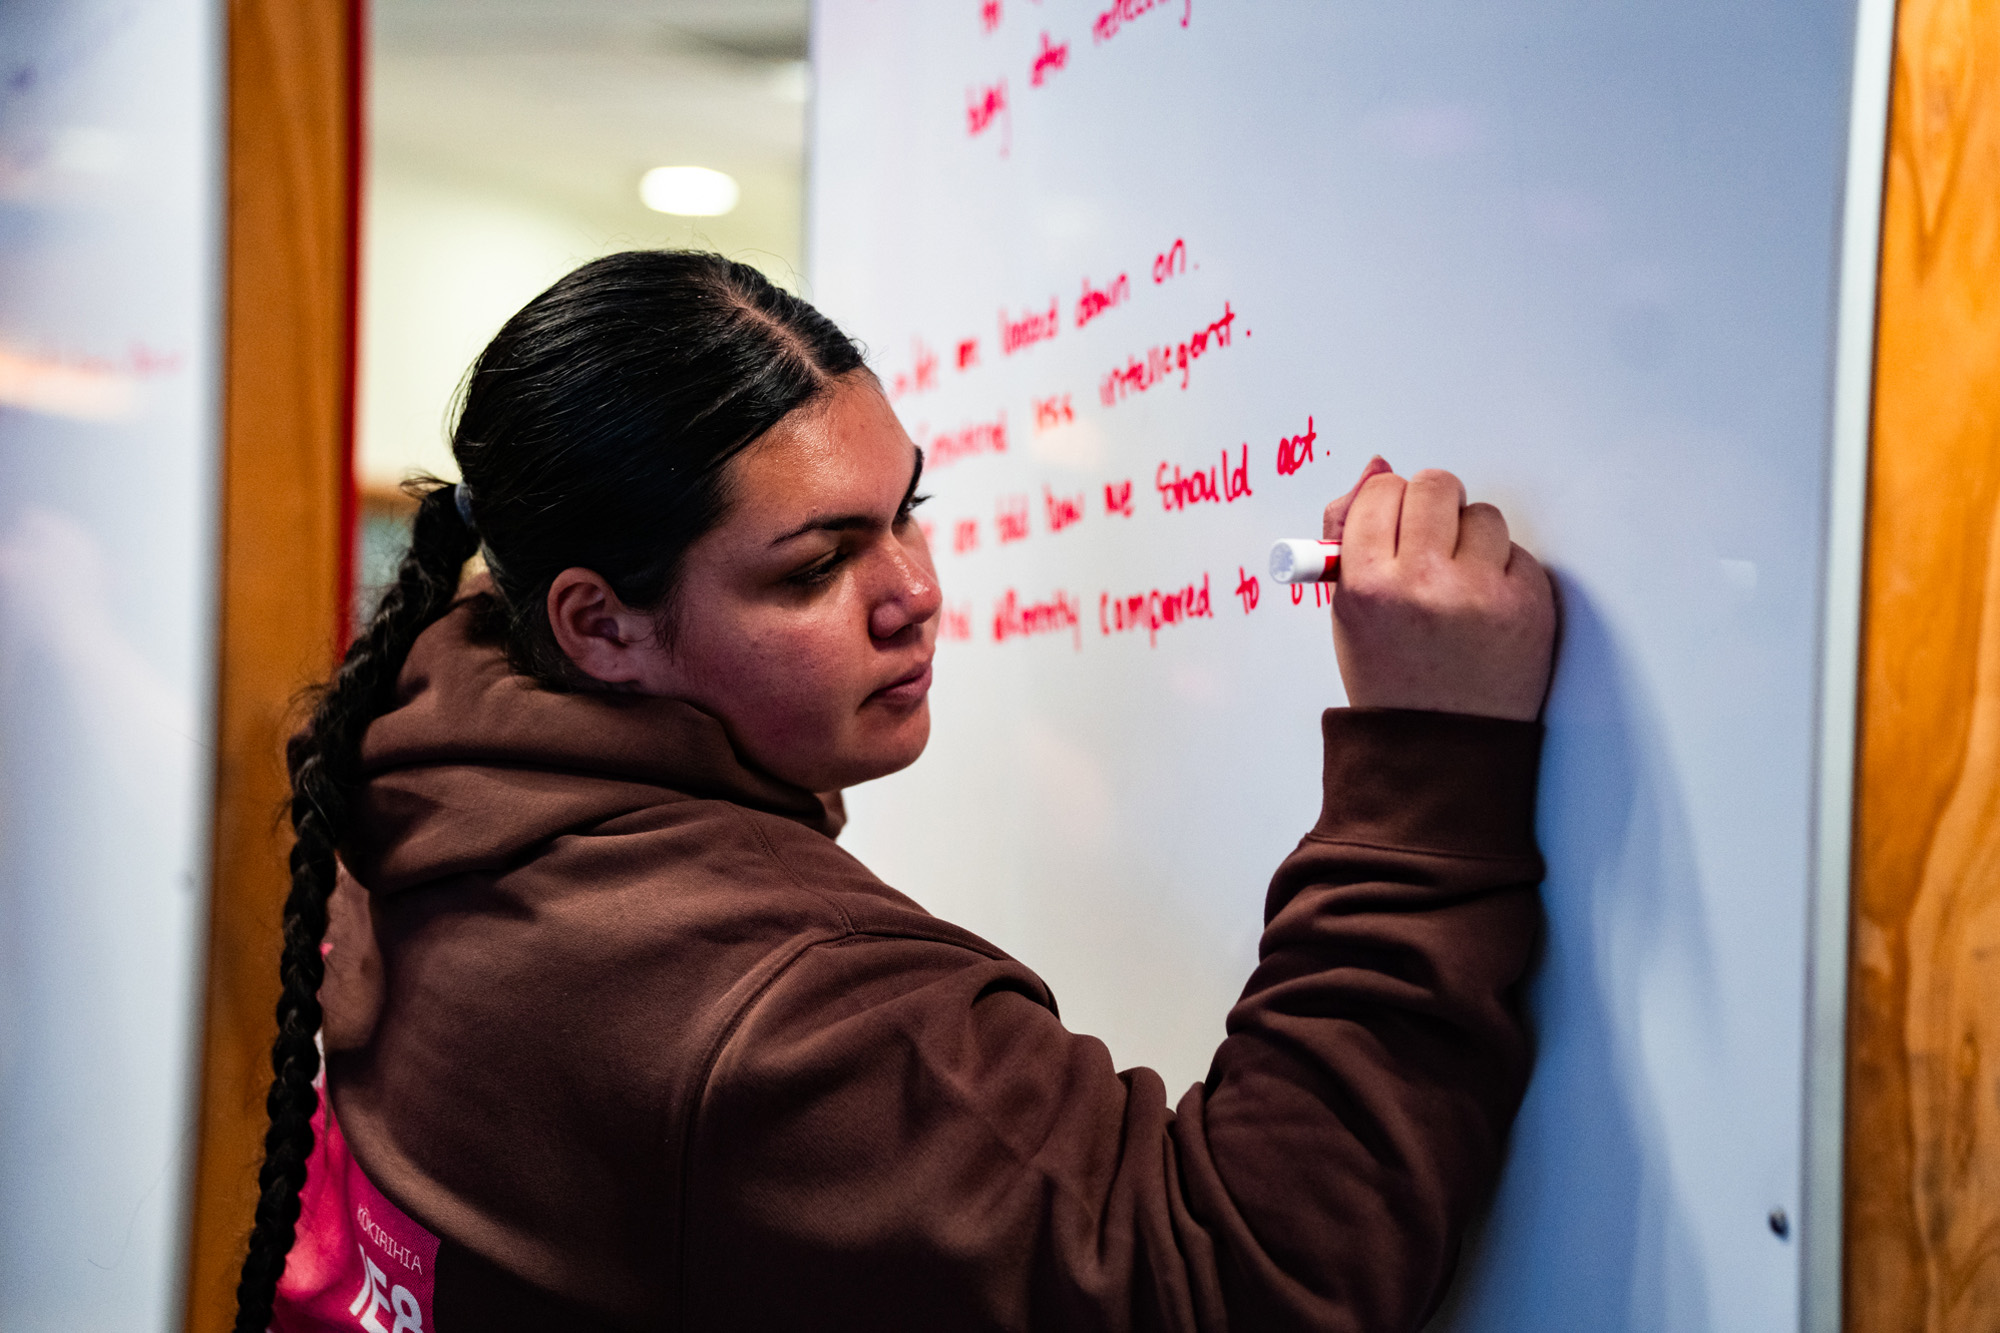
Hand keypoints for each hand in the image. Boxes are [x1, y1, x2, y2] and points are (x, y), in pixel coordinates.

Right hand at [1322, 459, 1555, 721]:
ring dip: (1470, 538)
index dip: (1386, 501)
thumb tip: (1377, 467)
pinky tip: (1485, 608)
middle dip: (1431, 504)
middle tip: (1429, 536)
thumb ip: (1350, 536)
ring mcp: (1481, 594)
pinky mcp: (1528, 604)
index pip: (1380, 492)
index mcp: (1368, 586)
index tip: (1391, 520)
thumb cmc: (1391, 679)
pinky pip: (1518, 552)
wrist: (1442, 751)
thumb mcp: (1348, 612)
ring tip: (1458, 584)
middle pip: (1435, 486)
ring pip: (1482, 515)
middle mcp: (1424, 584)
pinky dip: (1502, 572)